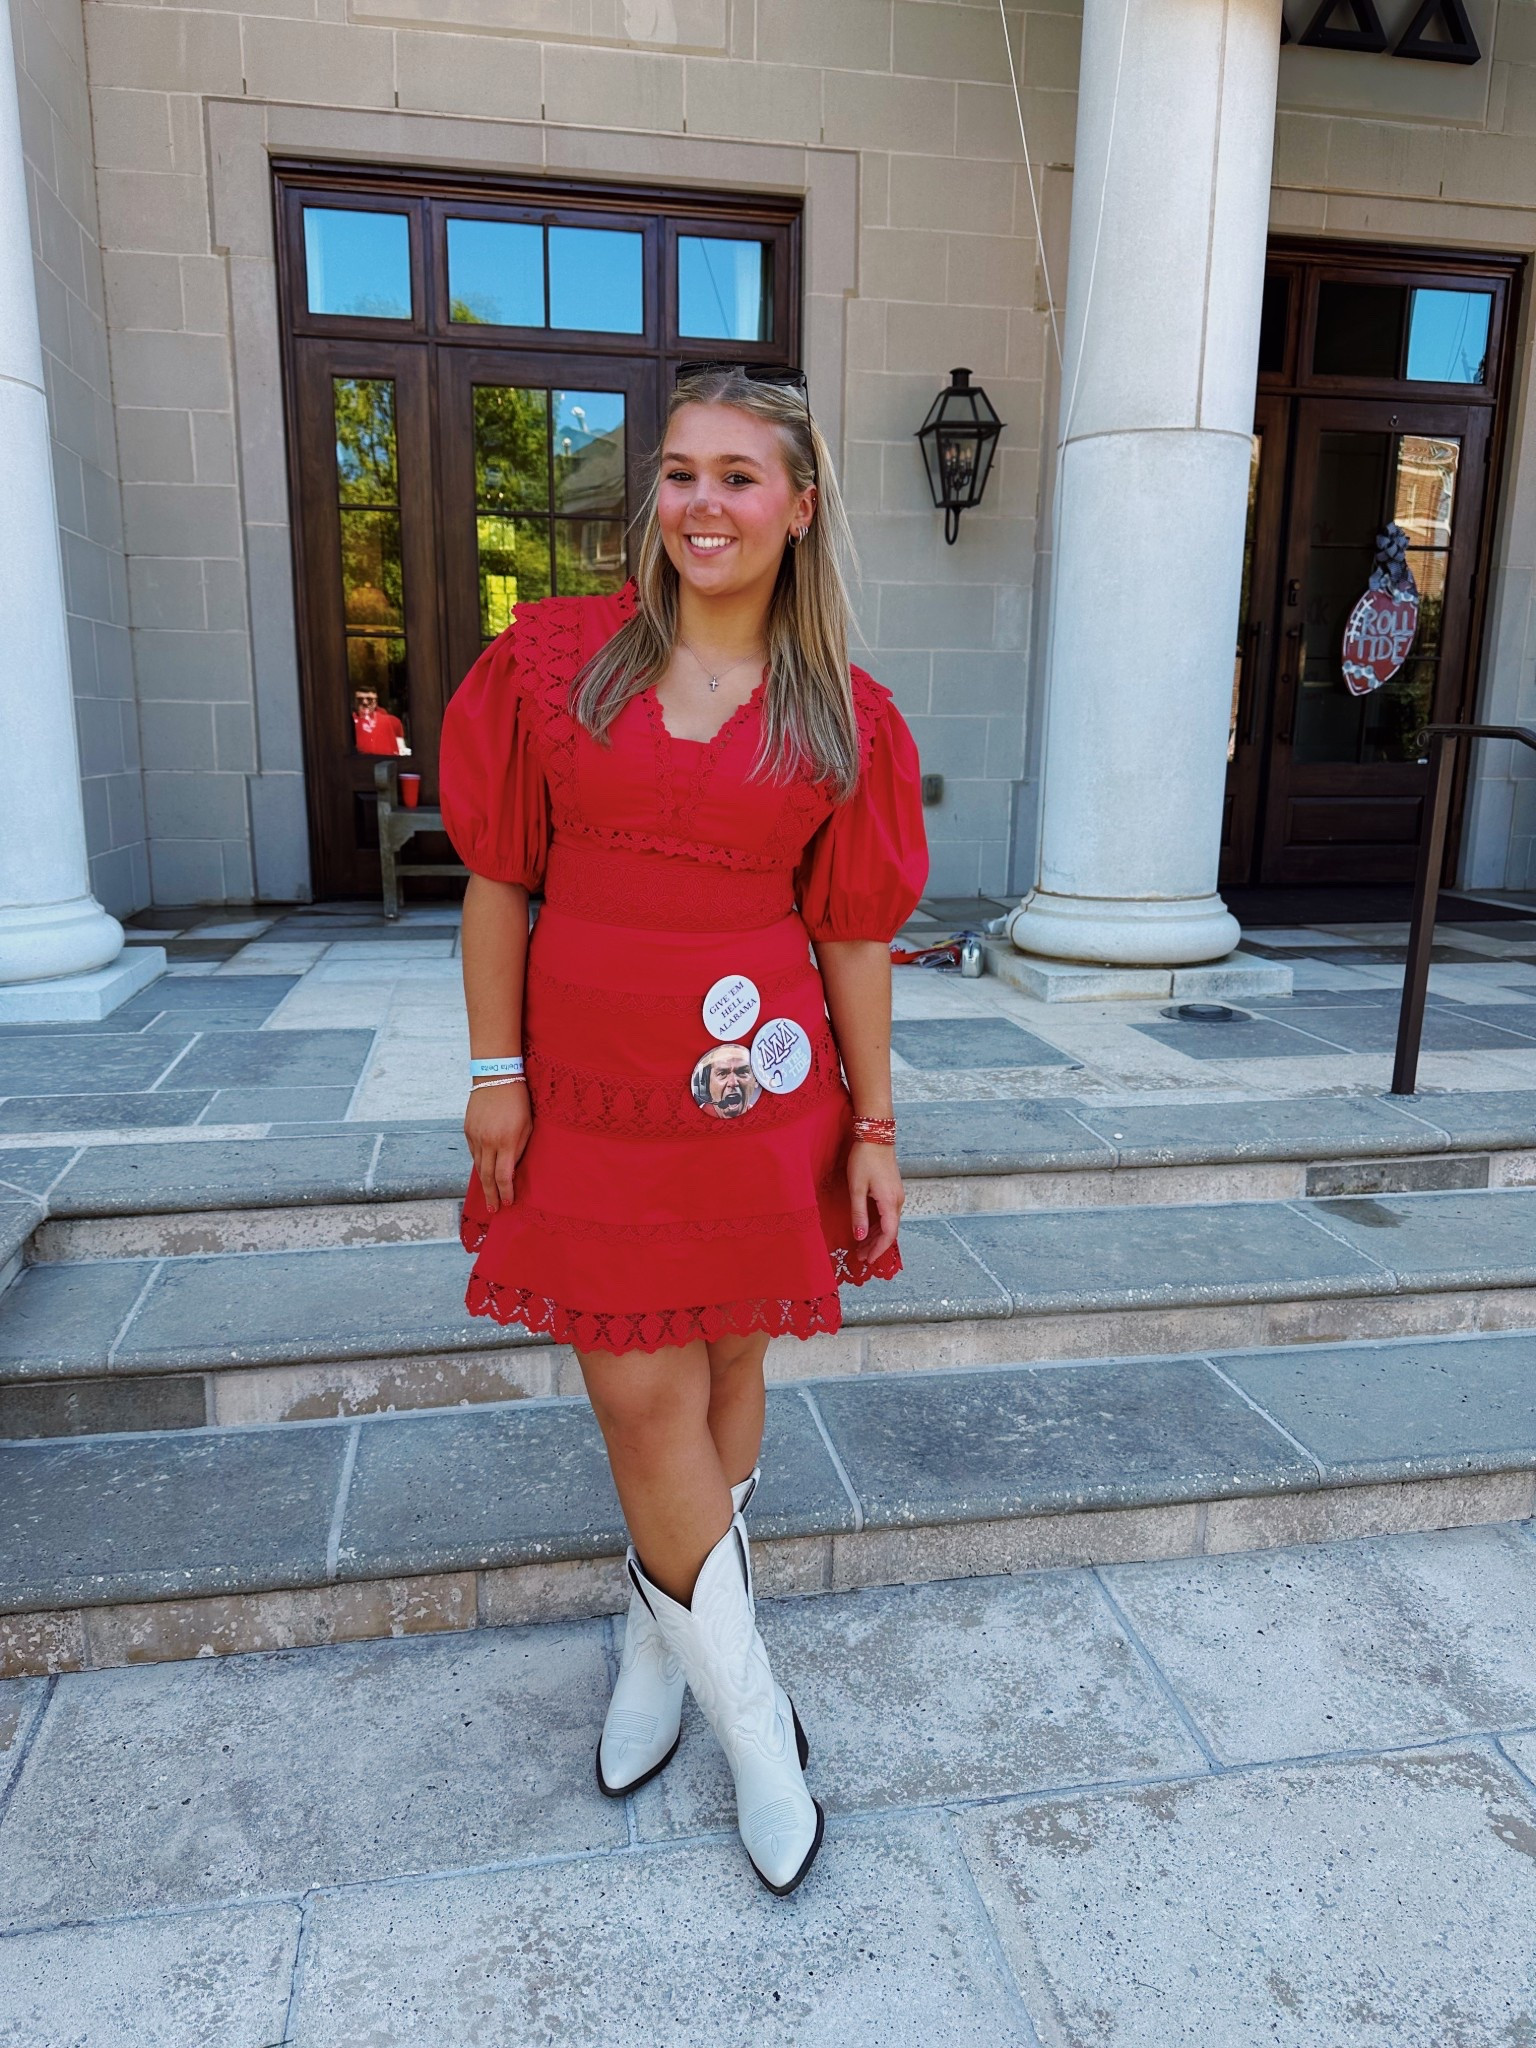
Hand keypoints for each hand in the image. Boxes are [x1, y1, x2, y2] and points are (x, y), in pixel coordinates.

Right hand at [464, 1083, 531, 1213]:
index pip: (504, 1176)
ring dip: (483, 1182)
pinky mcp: (467, 1130)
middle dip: (491, 1195)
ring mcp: (475, 1136)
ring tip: (487, 1195)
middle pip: (487, 1177)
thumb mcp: (527, 1126)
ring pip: (478, 1166)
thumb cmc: (518, 1101)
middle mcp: (487, 1142)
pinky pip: (473, 1153)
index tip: (508, 1202)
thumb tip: (513, 1169)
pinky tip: (483, 1171)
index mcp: (505, 1142)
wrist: (496, 1077)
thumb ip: (520, 1149)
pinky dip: (478, 1164)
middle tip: (492, 1209)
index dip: (506, 1192)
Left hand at [848, 1139, 903, 1264]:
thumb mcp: (857, 1188)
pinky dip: (878, 1225)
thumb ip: (858, 1214)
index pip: (888, 1234)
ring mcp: (896, 1195)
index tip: (868, 1260)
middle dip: (875, 1246)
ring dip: (876, 1236)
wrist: (876, 1136)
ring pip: (888, 1223)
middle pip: (889, 1231)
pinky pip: (887, 1214)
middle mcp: (897, 1201)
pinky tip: (867, 1229)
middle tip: (860, 1257)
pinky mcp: (892, 1190)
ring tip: (861, 1246)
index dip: (878, 1249)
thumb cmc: (864, 1159)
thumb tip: (860, 1237)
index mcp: (890, 1202)